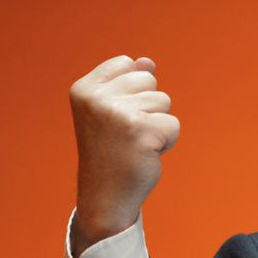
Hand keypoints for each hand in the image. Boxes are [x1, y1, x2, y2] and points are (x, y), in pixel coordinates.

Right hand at [69, 55, 179, 257]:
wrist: (105, 196)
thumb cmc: (112, 152)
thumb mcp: (114, 112)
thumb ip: (128, 84)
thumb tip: (148, 61)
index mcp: (84, 88)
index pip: (127, 63)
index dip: (134, 90)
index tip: (118, 117)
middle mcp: (96, 98)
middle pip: (149, 80)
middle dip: (149, 107)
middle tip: (129, 134)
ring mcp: (117, 113)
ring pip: (164, 101)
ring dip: (158, 125)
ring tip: (136, 144)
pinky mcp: (140, 131)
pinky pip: (173, 125)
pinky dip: (167, 141)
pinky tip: (146, 154)